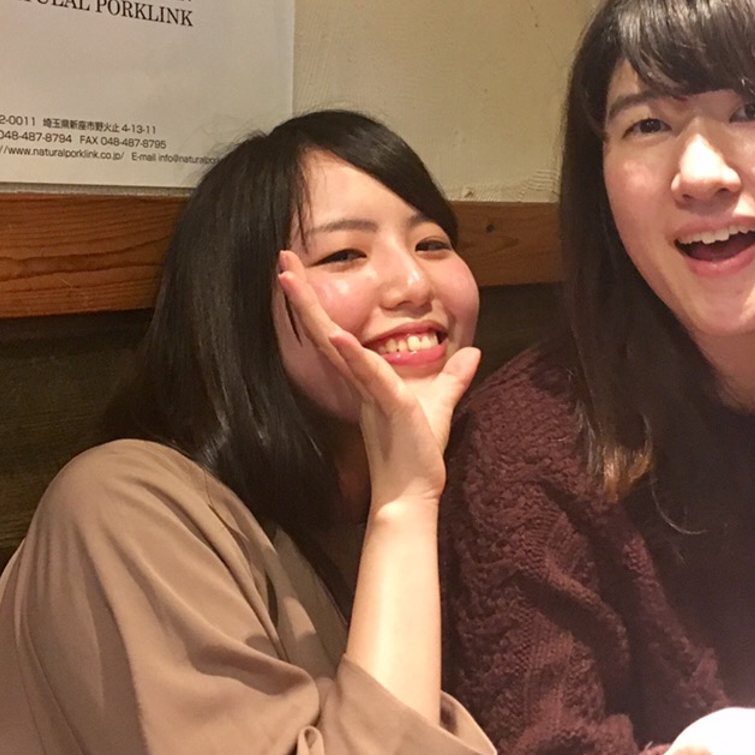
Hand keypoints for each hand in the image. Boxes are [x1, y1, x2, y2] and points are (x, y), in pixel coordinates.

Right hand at [276, 250, 479, 508]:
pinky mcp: (389, 406)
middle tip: (281, 260)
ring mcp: (370, 392)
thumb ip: (453, 378)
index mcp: (366, 378)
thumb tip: (473, 354)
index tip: (297, 272)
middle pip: (323, 330)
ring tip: (290, 280)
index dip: (317, 303)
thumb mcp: (441, 405)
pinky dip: (354, 356)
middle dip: (302, 295)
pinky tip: (338, 337)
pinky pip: (369, 376)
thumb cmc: (419, 455)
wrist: (412, 495)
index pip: (337, 333)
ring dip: (313, 312)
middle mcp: (360, 381)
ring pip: (335, 345)